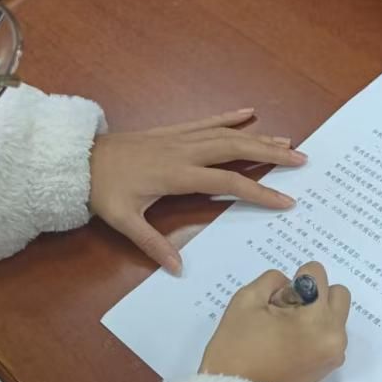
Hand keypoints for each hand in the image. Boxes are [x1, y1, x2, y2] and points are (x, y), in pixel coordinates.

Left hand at [88, 109, 305, 273]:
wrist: (79, 159)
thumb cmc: (102, 190)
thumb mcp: (123, 221)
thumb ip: (152, 245)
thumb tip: (177, 269)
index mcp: (176, 175)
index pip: (227, 182)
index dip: (258, 191)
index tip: (285, 201)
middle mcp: (184, 151)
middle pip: (235, 149)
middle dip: (270, 154)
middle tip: (302, 160)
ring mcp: (179, 137)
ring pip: (226, 133)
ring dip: (258, 136)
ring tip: (288, 141)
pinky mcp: (172, 131)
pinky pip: (206, 120)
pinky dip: (229, 116)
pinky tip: (249, 112)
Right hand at [200, 262, 350, 381]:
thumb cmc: (237, 349)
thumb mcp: (246, 300)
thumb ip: (272, 281)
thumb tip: (291, 287)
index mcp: (319, 319)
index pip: (316, 273)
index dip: (292, 282)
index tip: (276, 303)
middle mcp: (335, 336)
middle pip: (337, 293)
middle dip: (313, 295)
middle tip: (284, 313)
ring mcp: (334, 354)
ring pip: (335, 314)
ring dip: (315, 314)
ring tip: (284, 331)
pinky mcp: (328, 366)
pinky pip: (330, 334)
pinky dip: (315, 331)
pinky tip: (289, 344)